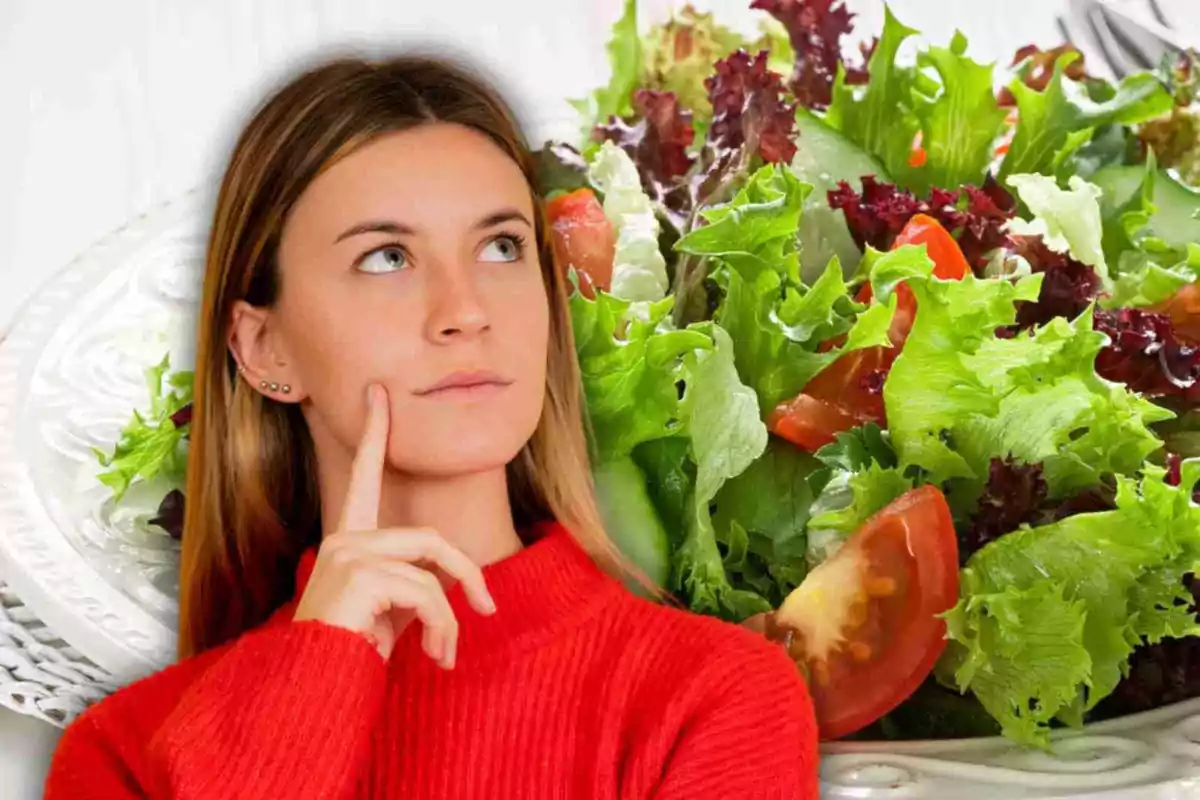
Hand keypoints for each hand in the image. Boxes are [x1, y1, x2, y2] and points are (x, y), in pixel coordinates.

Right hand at [293, 384, 495, 665]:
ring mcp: (349, 553)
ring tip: (445, 653)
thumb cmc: (352, 653)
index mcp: (348, 541)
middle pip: (430, 539)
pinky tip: (435, 657)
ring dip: (451, 616)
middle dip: (466, 573)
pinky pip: (427, 592)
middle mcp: (344, 539)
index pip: (363, 478)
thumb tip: (460, 585)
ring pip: (432, 569)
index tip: (378, 393)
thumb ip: (416, 582)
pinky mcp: (359, 573)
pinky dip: (443, 627)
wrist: (316, 688)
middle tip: (486, 609)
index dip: (375, 434)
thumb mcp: (391, 611)